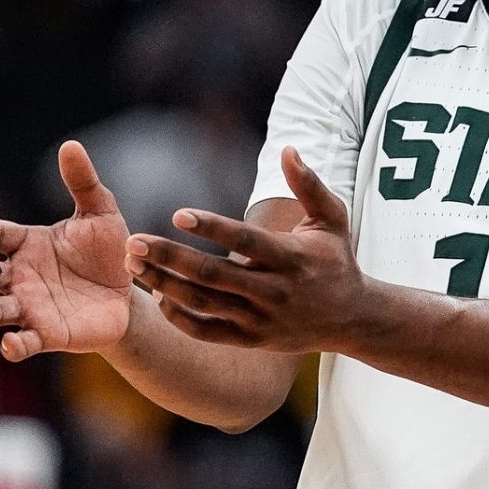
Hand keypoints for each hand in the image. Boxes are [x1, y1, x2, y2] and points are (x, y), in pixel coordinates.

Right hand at [0, 141, 132, 360]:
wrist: (132, 292)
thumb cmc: (109, 251)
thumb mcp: (102, 215)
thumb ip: (84, 184)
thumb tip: (71, 145)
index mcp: (27, 243)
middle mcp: (20, 276)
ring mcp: (30, 307)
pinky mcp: (46, 335)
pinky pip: (23, 342)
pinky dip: (14, 345)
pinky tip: (11, 345)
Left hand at [127, 147, 370, 352]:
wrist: (353, 318)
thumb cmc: (337, 260)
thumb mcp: (333, 218)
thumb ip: (309, 184)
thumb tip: (288, 149)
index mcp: (291, 258)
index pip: (246, 241)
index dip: (212, 227)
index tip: (178, 213)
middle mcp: (274, 290)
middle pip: (214, 274)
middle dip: (170, 257)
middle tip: (134, 241)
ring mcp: (262, 319)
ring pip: (204, 303)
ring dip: (164, 284)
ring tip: (134, 266)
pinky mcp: (252, 339)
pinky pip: (207, 332)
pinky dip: (179, 317)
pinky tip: (158, 295)